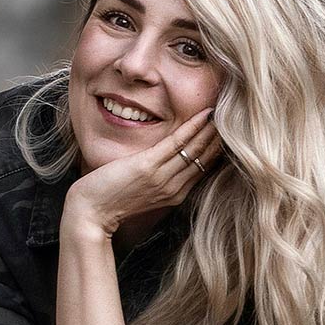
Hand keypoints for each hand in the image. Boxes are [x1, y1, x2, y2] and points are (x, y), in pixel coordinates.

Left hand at [64, 107, 225, 237]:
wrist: (89, 214)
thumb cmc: (110, 200)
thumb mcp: (141, 191)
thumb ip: (158, 178)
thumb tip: (166, 161)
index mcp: (174, 194)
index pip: (204, 168)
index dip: (218, 149)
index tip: (229, 131)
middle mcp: (174, 188)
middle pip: (206, 158)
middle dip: (221, 136)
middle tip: (235, 115)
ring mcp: (162, 178)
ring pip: (196, 149)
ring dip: (212, 128)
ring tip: (225, 110)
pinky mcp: (148, 167)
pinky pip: (177, 143)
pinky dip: (193, 127)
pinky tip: (204, 114)